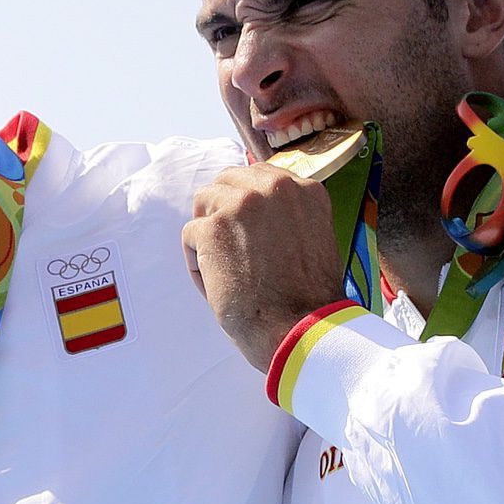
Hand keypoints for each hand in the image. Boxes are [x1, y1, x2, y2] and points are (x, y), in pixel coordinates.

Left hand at [181, 164, 347, 370]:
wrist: (300, 327)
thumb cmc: (307, 296)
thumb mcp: (313, 238)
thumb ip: (288, 215)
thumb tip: (254, 207)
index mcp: (305, 189)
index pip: (260, 176)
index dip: (247, 203)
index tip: (247, 228)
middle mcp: (275, 187)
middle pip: (228, 181)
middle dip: (223, 209)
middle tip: (229, 246)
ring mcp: (242, 204)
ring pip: (204, 201)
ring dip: (208, 232)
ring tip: (223, 266)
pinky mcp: (213, 227)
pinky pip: (190, 234)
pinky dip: (196, 261)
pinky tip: (216, 284)